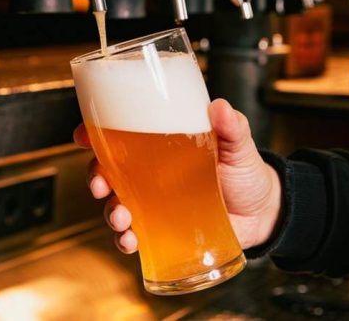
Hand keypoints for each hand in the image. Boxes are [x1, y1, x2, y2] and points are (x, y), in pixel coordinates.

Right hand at [73, 98, 281, 253]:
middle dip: (94, 176)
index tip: (83, 135)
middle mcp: (148, 173)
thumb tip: (220, 107)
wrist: (264, 213)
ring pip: (114, 204)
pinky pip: (132, 234)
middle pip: (106, 170)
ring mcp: (152, 202)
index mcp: (159, 144)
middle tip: (99, 184)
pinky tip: (130, 240)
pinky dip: (124, 239)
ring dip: (109, 211)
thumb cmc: (246, 172)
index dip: (93, 133)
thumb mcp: (239, 144)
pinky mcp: (160, 229)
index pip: (117, 134)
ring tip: (121, 218)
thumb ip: (231, 126)